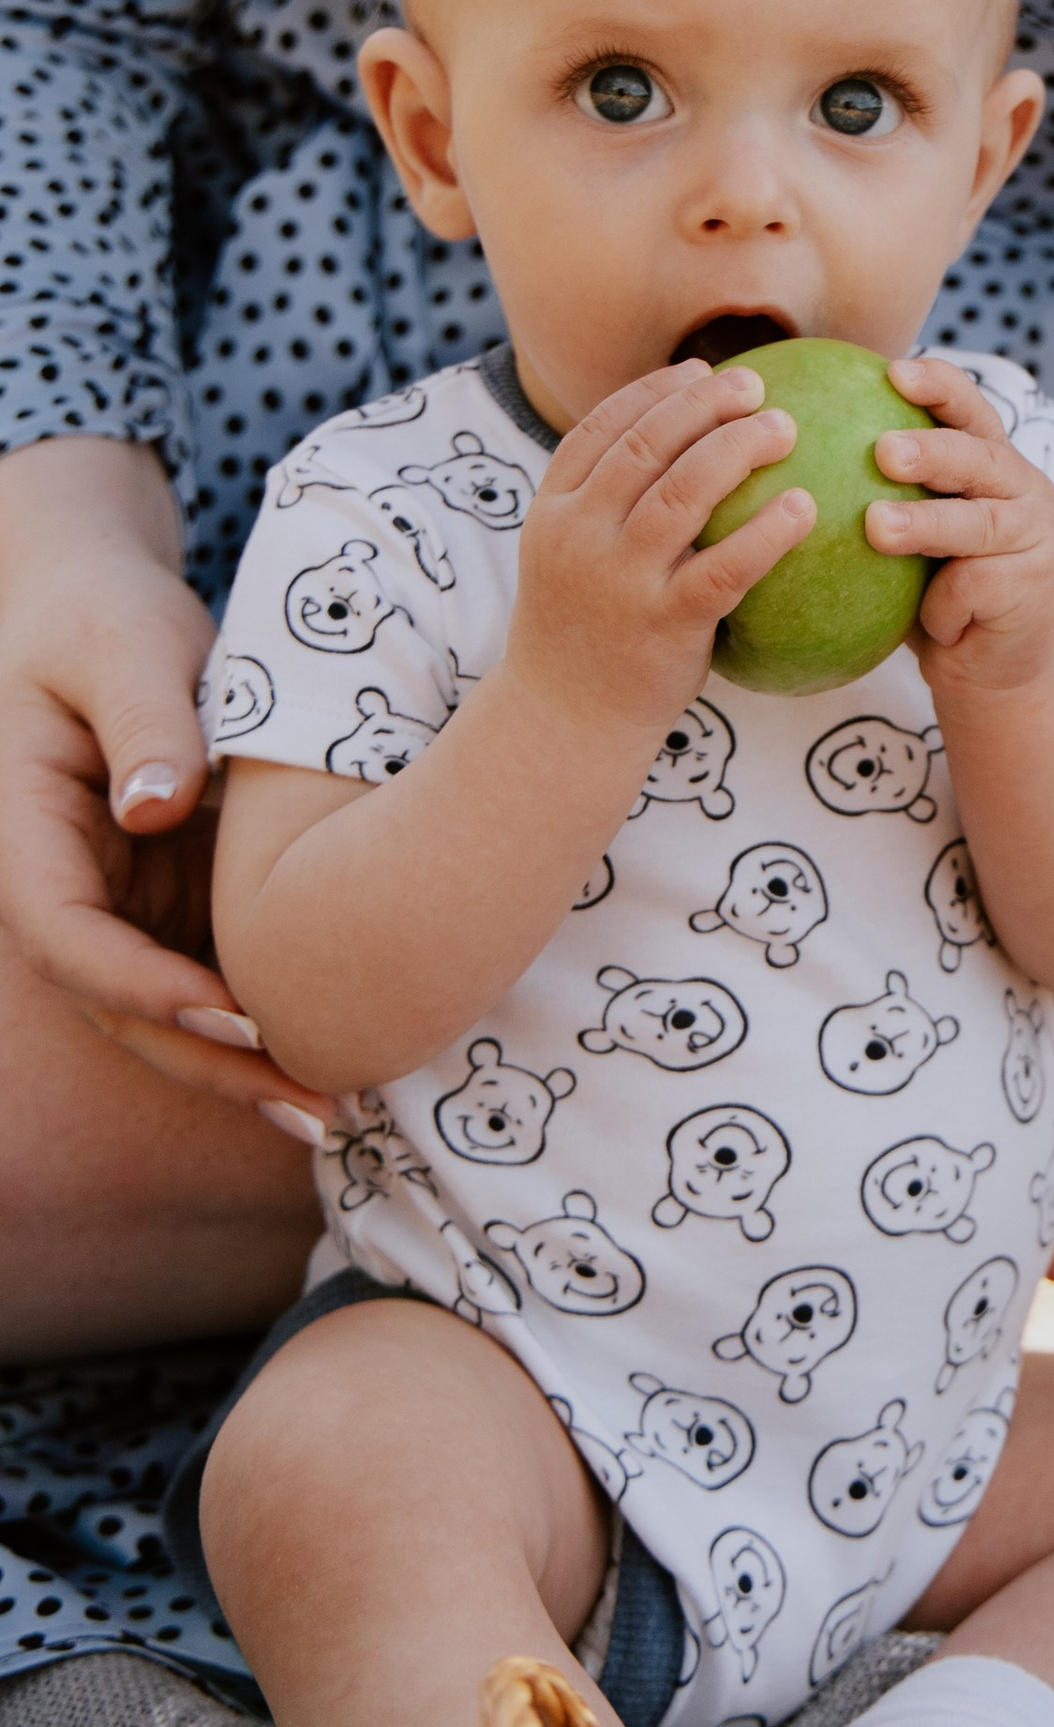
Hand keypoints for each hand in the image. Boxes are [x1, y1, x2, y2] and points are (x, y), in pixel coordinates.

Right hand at [0, 437, 334, 1131]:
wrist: (109, 615)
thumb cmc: (108, 619)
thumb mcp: (125, 649)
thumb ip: (144, 722)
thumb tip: (152, 808)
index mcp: (27, 837)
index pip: (71, 941)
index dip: (147, 988)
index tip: (234, 1013)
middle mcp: (67, 890)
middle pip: (123, 1009)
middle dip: (212, 1065)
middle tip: (312, 1107)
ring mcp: (121, 906)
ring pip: (168, 1015)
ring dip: (244, 1066)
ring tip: (338, 1111)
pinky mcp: (171, 904)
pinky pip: (211, 977)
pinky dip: (267, 1020)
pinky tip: (348, 1050)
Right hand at [508, 362, 810, 733]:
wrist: (565, 719)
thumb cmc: (587, 631)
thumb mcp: (572, 558)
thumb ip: (609, 507)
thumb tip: (688, 445)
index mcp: (553, 512)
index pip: (599, 429)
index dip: (652, 390)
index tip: (700, 369)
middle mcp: (579, 536)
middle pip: (644, 446)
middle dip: (703, 404)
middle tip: (757, 387)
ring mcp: (619, 579)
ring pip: (682, 492)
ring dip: (739, 448)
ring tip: (787, 428)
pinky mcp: (664, 623)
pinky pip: (725, 567)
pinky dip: (768, 531)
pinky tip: (807, 506)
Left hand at [870, 357, 1053, 700]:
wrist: (989, 667)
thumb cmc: (932, 589)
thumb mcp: (907, 537)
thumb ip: (877, 495)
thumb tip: (786, 448)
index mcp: (992, 462)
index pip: (969, 409)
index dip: (939, 385)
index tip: (894, 372)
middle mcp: (1024, 488)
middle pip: (980, 458)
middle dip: (933, 450)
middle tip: (882, 451)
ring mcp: (1037, 535)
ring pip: (978, 522)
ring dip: (927, 523)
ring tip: (877, 526)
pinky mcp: (1034, 585)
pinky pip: (976, 585)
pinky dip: (943, 604)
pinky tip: (932, 621)